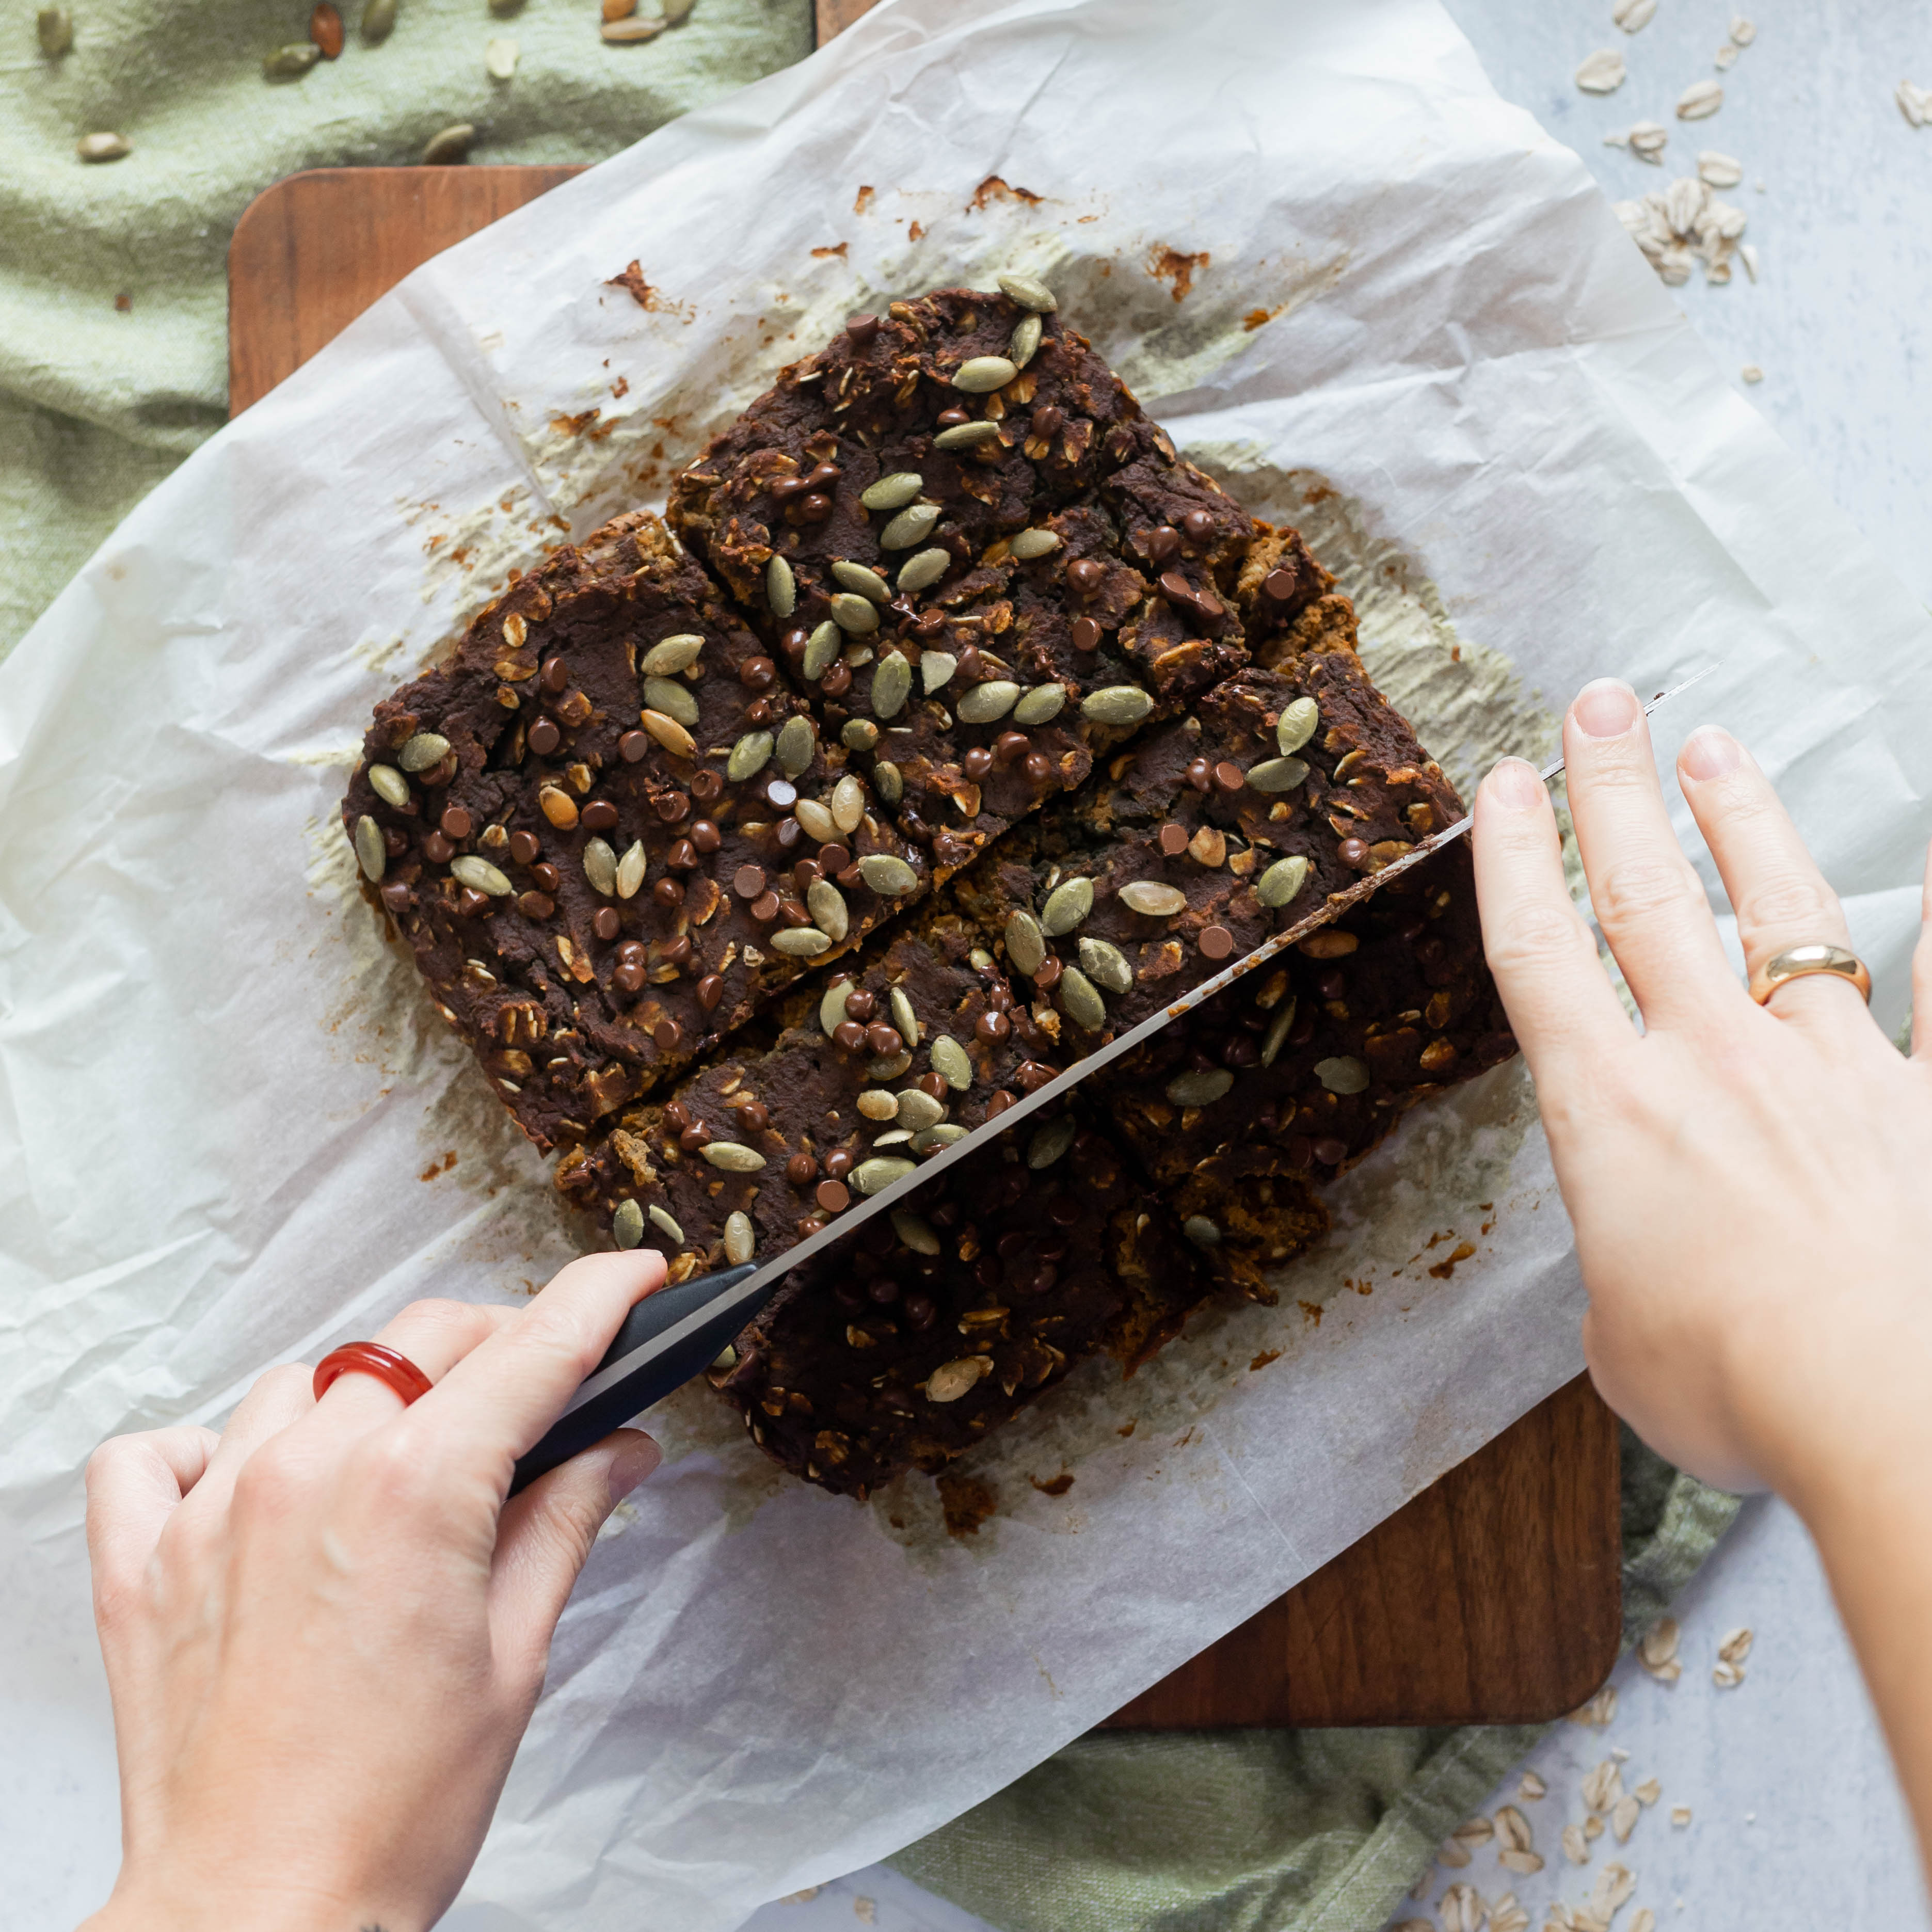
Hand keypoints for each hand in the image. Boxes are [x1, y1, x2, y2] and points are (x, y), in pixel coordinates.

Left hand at [81, 1252, 665, 1931]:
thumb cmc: (389, 1816)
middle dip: (498, 1343)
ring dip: (368, 1396)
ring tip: (402, 1462)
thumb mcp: (515, 1658)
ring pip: (306, 1378)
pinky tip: (255, 1486)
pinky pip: (158, 1451)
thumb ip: (565, 1523)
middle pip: (424, 1339)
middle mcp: (309, 1472)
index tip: (634, 1275)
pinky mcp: (142, 1563)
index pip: (532, 1348)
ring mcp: (214, 1510)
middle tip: (538, 1392)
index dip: (600, 1298)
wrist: (259, 1920)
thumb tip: (620, 1449)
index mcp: (417, 1490)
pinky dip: (209, 1447)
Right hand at [1472, 679, 1931, 1498]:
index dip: (1514, 860)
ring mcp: (1833, 1071)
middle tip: (1596, 706)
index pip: (1540, 955)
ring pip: (1776, 913)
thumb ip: (1628, 1280)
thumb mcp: (1626, 1347)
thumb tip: (1655, 1277)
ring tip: (1714, 747)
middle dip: (1611, 791)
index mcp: (1612, 1114)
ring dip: (1739, 823)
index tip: (1501, 786)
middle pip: (1644, 897)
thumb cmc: (1739, 1389)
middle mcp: (1714, 1063)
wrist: (1887, 1415)